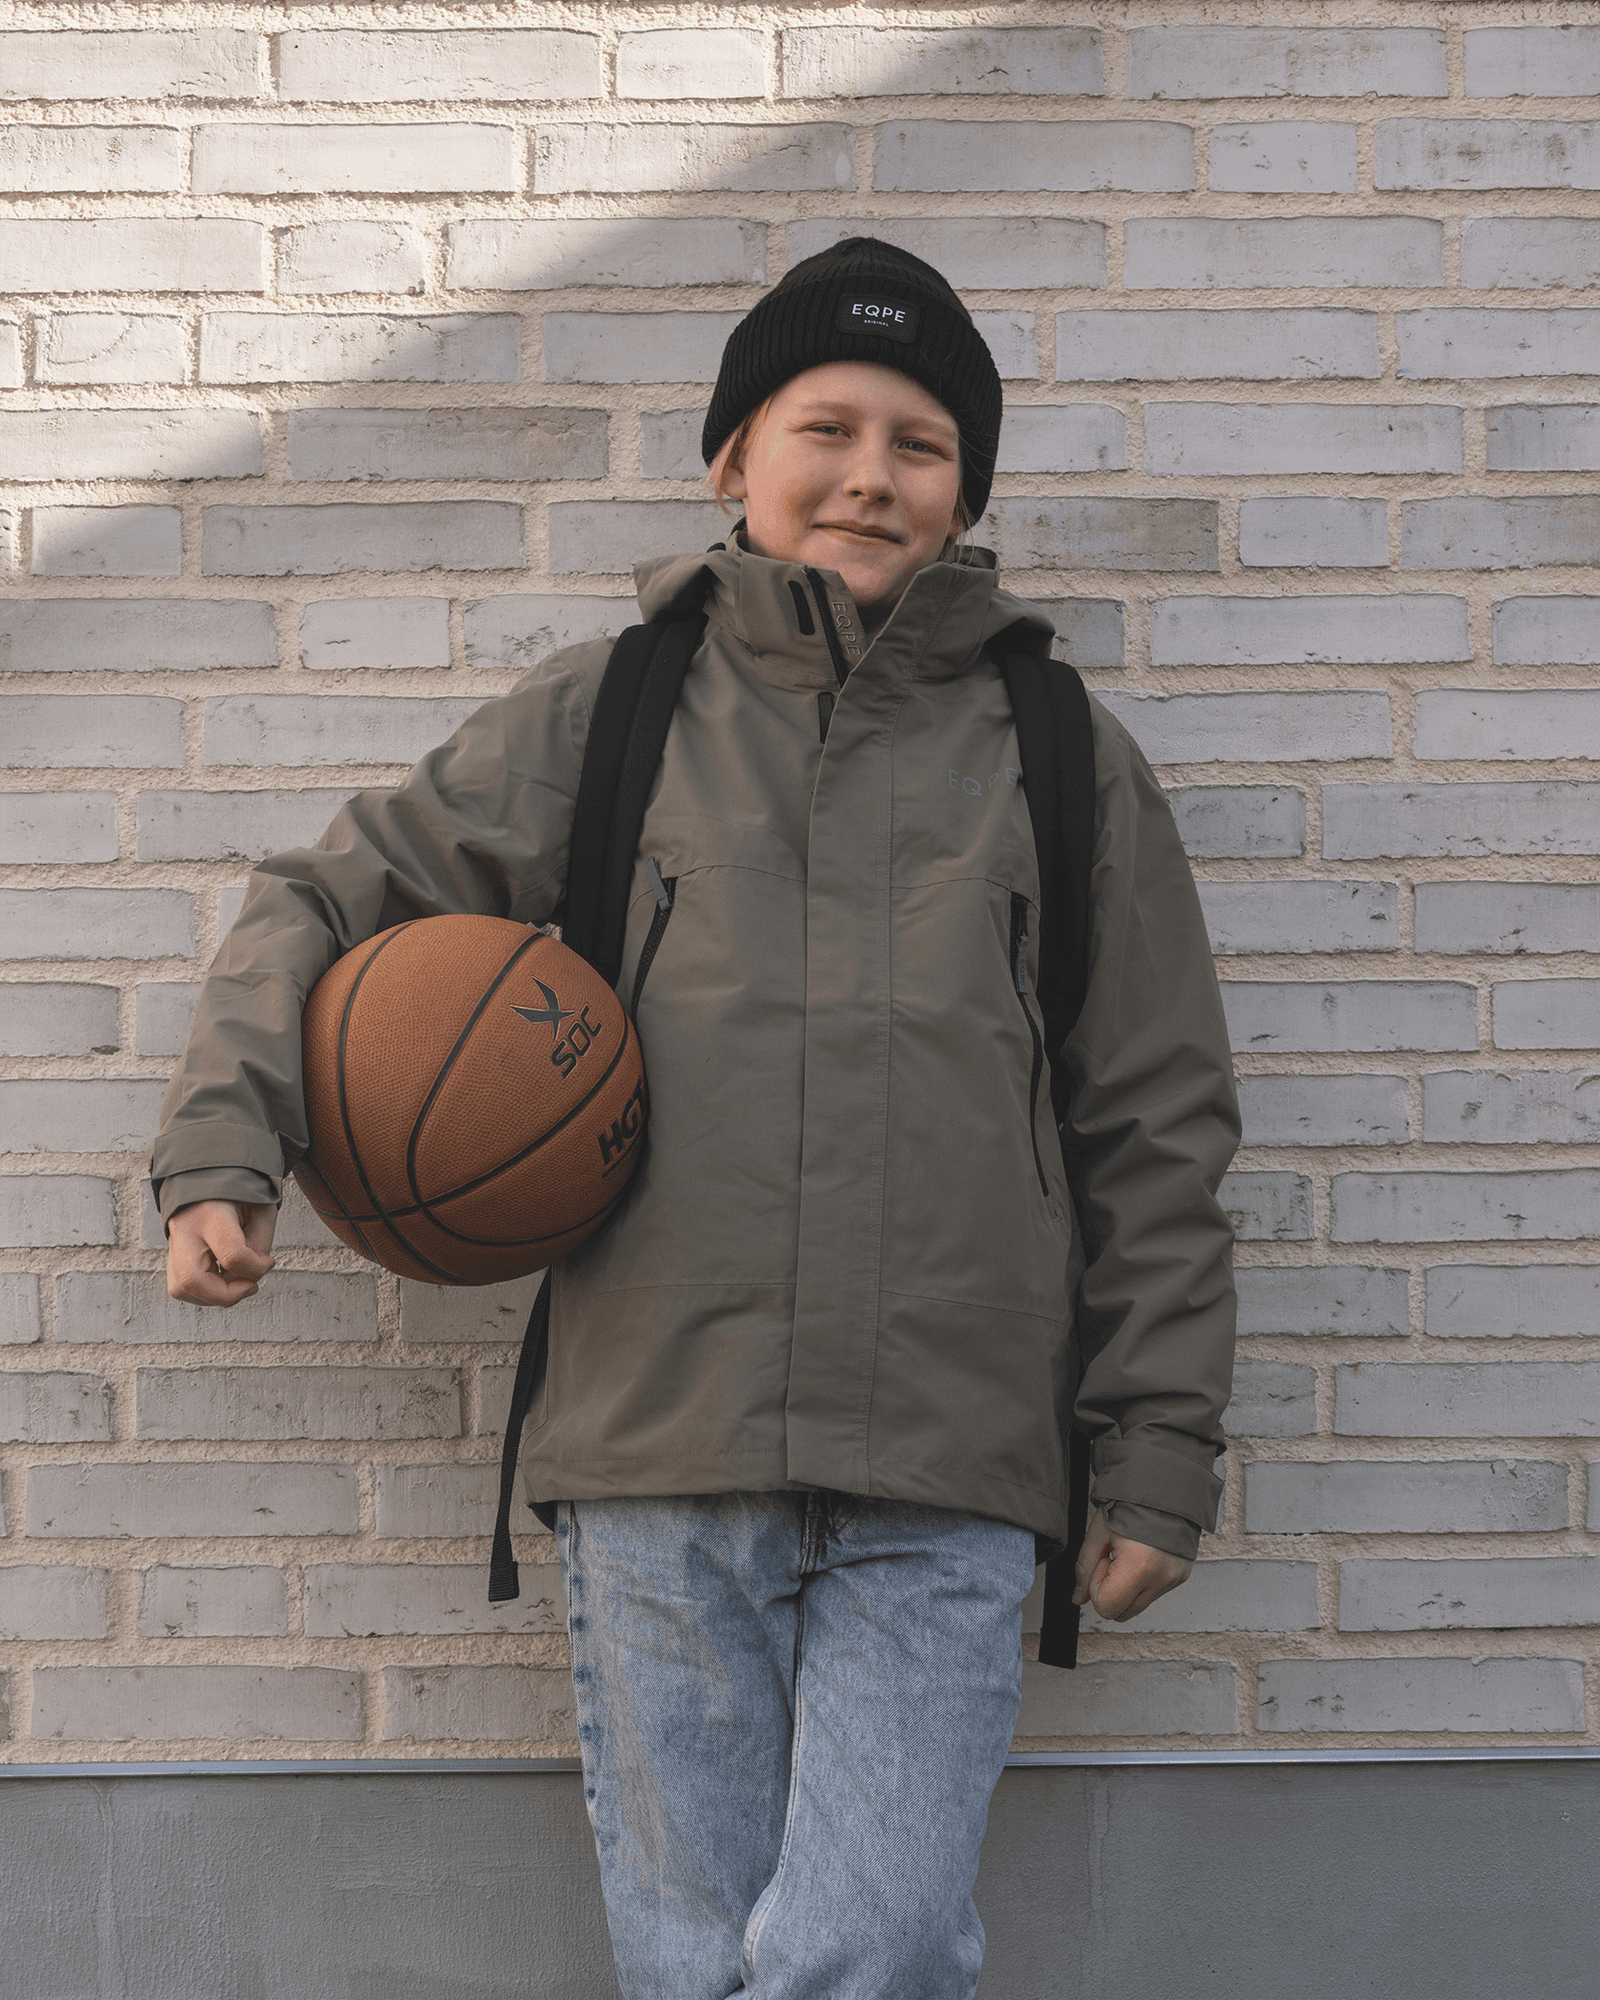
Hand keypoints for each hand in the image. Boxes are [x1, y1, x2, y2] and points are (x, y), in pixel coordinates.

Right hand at [166, 1199, 276, 1307]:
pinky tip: (222, 1280)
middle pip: (192, 1281)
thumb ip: (259, 1245)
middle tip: (250, 1286)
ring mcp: (174, 1244)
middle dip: (227, 1296)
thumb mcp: (261, 1210)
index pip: (232, 1255)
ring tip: (236, 1281)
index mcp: (212, 1213)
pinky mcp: (172, 1254)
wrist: (210, 1177)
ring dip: (215, 1297)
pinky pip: (180, 1287)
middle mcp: (185, 1230)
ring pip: (181, 1289)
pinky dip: (204, 1293)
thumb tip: (248, 1278)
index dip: (257, 1268)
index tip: (269, 1261)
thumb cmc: (239, 1195)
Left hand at [1070, 1506, 1191, 1622]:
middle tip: (1113, 1559)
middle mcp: (1162, 1578)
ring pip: (1137, 1607)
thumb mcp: (1098, 1532)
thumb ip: (1084, 1568)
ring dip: (1126, 1588)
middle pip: (1122, 1613)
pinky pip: (1152, 1594)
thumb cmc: (1129, 1503)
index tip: (1102, 1560)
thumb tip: (1078, 1598)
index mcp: (1140, 1567)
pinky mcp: (1181, 1576)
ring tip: (1127, 1556)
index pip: (1106, 1606)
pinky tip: (1141, 1557)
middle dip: (1110, 1591)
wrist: (1162, 1486)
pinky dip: (1141, 1582)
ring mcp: (1174, 1579)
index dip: (1096, 1586)